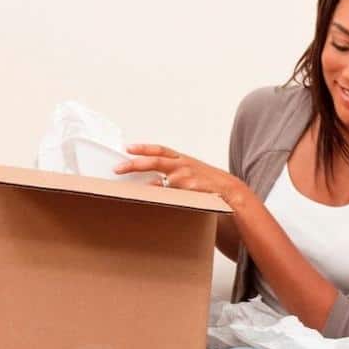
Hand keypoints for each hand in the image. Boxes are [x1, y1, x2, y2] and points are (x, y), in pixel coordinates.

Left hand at [115, 144, 247, 206]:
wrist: (231, 191)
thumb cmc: (209, 183)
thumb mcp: (191, 172)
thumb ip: (172, 174)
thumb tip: (151, 181)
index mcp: (182, 159)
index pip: (159, 150)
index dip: (143, 148)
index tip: (128, 148)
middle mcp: (182, 165)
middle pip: (154, 161)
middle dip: (133, 164)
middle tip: (117, 169)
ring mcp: (186, 177)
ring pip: (160, 181)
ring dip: (147, 187)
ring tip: (133, 192)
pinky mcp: (189, 190)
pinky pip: (170, 195)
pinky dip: (163, 197)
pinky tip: (160, 201)